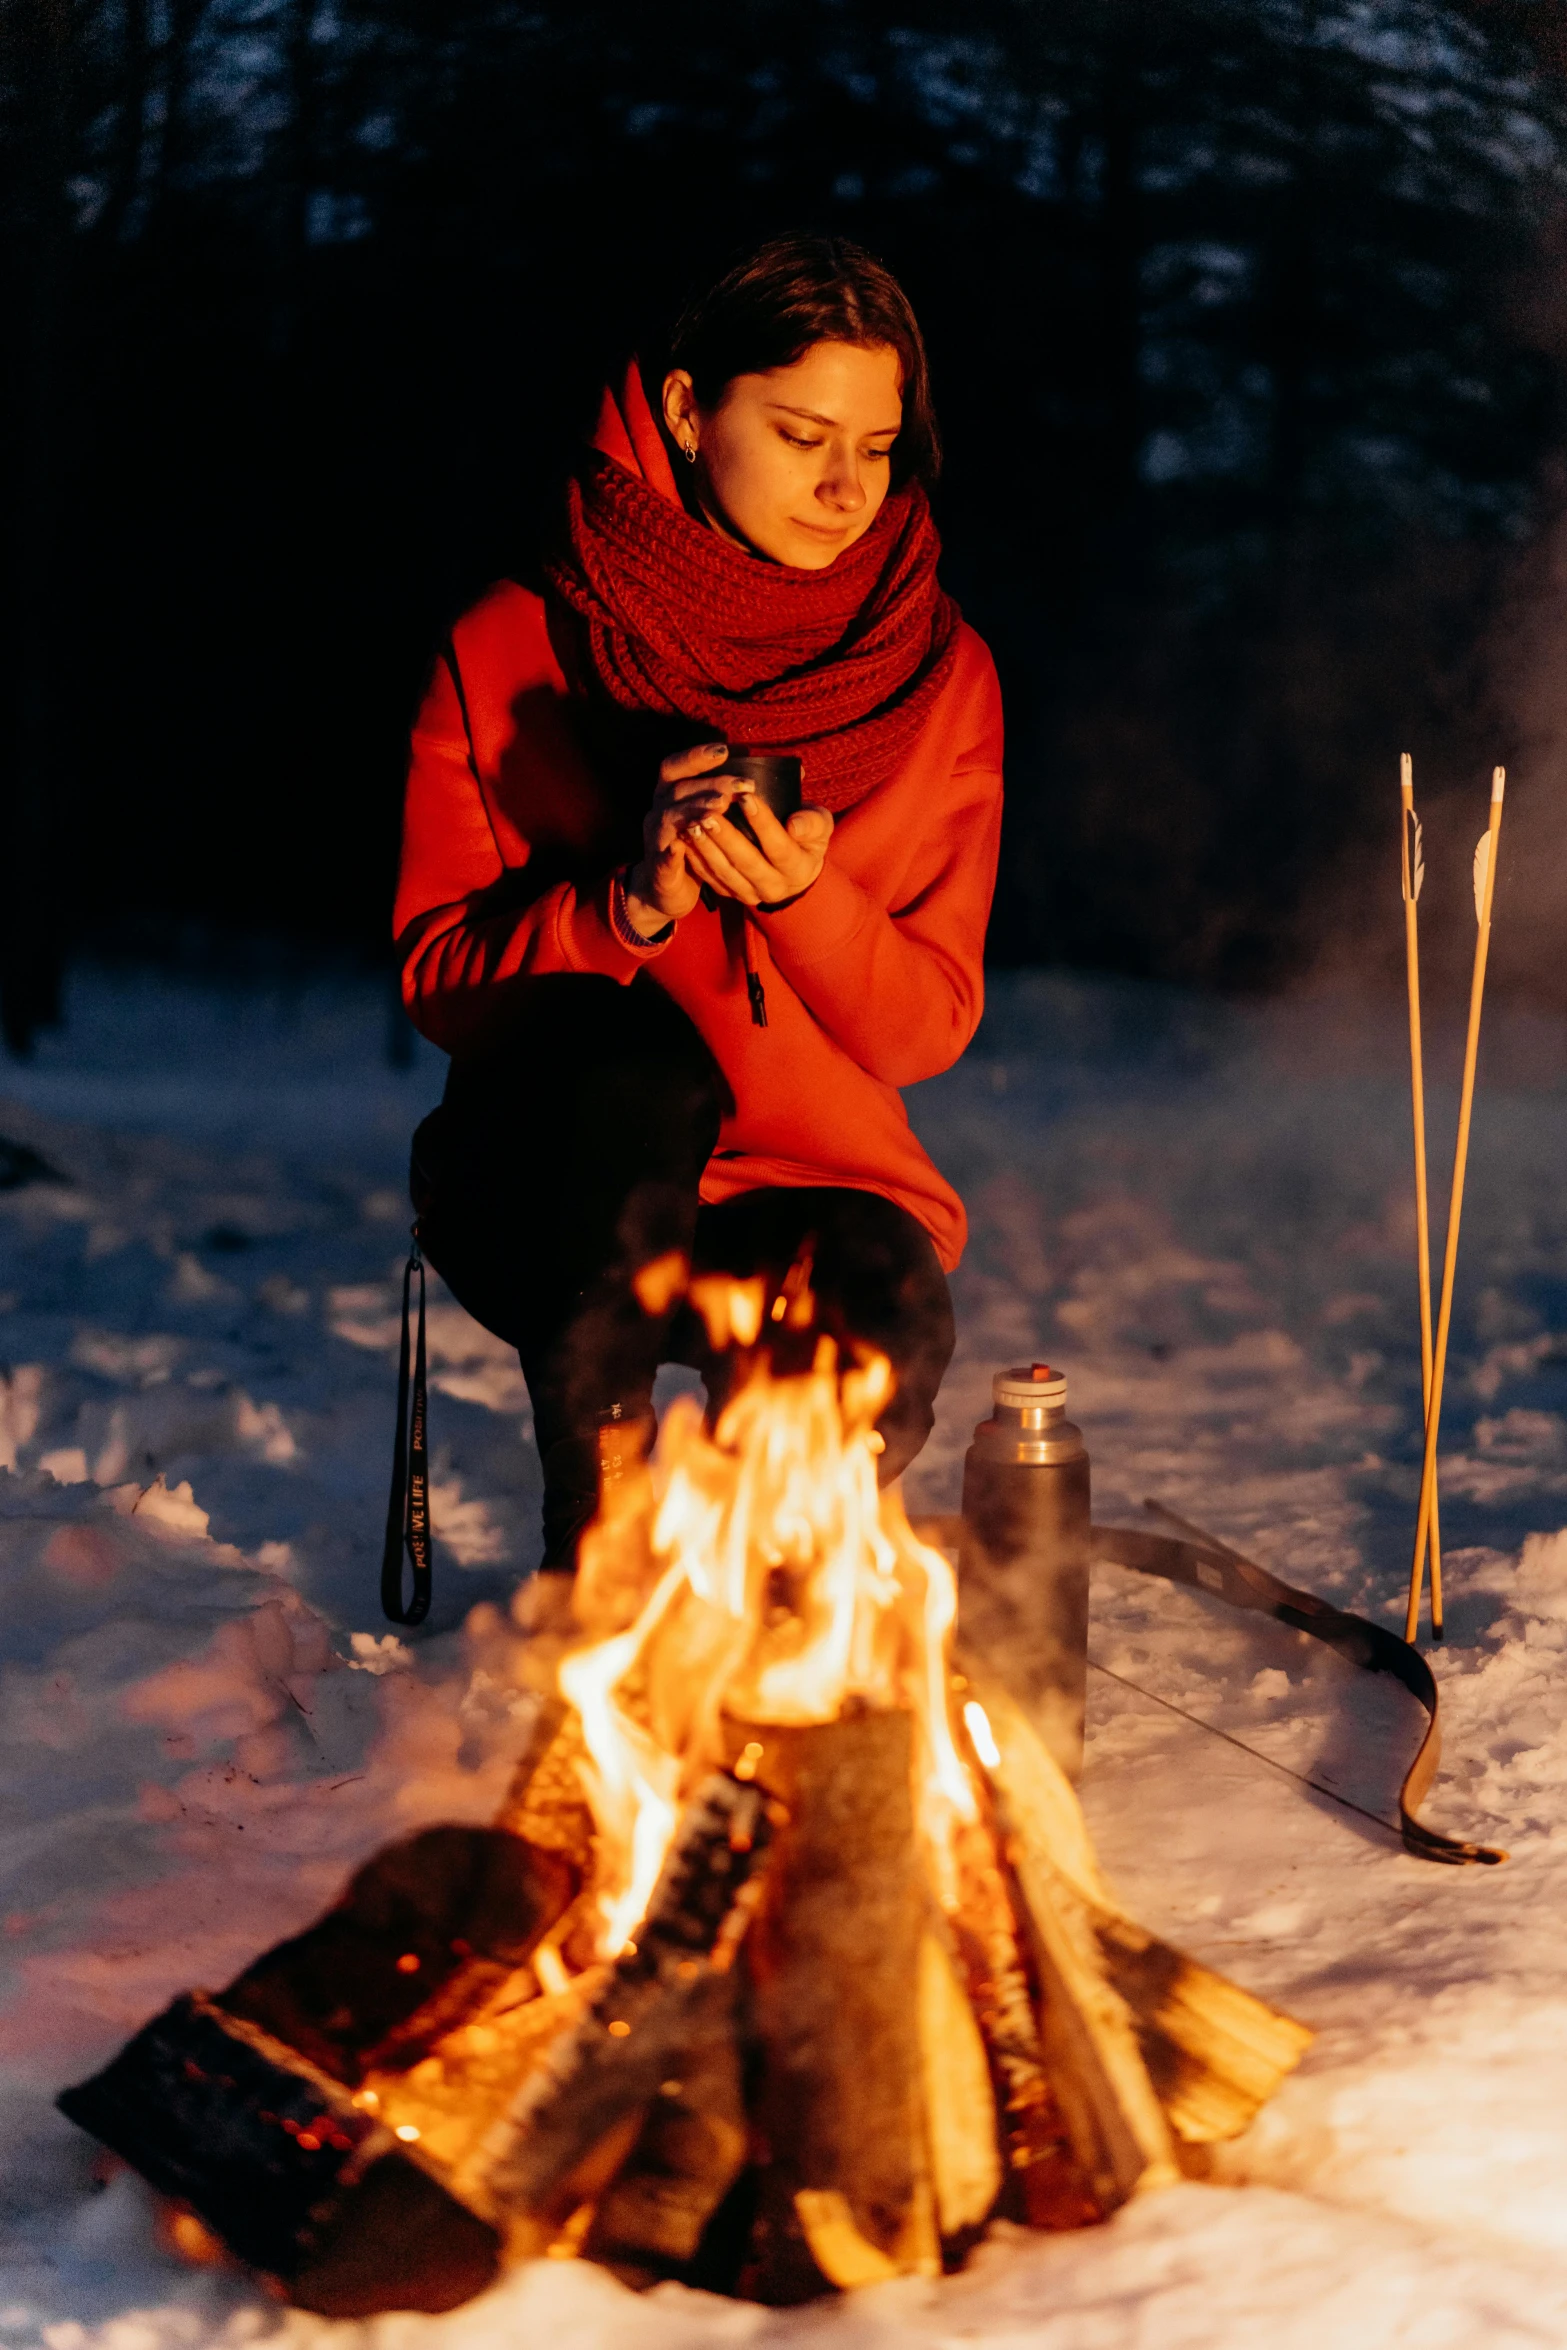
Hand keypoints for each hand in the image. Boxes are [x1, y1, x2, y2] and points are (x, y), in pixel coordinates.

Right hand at [621, 744, 755, 935]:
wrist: (672, 890)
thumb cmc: (707, 845)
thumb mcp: (730, 815)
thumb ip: (758, 794)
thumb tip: (800, 775)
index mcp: (675, 794)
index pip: (676, 766)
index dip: (696, 757)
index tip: (725, 750)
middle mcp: (661, 811)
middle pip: (678, 789)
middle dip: (709, 785)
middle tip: (741, 785)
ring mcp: (658, 838)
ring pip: (671, 819)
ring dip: (695, 810)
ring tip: (720, 807)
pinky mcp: (660, 868)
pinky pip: (665, 857)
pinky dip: (674, 851)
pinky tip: (687, 843)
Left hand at [683, 793, 833, 909]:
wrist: (796, 872)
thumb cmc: (807, 837)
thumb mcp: (819, 826)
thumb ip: (812, 822)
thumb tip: (795, 825)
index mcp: (798, 868)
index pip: (780, 848)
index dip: (763, 824)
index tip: (745, 797)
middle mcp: (774, 887)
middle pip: (747, 863)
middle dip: (726, 837)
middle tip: (709, 812)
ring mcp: (750, 894)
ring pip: (725, 872)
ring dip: (707, 848)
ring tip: (693, 823)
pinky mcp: (731, 894)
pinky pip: (711, 878)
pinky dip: (697, 859)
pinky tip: (685, 838)